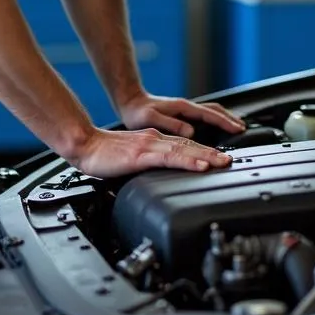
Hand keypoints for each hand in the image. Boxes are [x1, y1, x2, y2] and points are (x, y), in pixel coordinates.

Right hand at [71, 127, 233, 178]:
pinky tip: (199, 165)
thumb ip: (148, 162)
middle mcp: (155, 139)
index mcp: (154, 140)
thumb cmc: (104, 155)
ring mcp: (149, 146)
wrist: (84, 146)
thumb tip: (159, 175)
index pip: (184, 145)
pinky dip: (187, 161)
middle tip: (230, 161)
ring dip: (206, 156)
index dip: (203, 151)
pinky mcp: (141, 155)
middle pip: (189, 146)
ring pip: (184, 150)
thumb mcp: (132, 158)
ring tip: (222, 162)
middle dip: (212, 153)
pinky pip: (169, 158)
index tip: (219, 159)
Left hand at [118, 90, 245, 138]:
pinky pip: (205, 115)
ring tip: (236, 126)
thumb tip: (191, 132)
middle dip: (231, 119)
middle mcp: (187, 106)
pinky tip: (217, 127)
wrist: (130, 102)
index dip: (225, 122)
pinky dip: (216, 119)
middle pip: (215, 110)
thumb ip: (170, 124)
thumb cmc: (138, 112)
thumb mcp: (151, 119)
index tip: (238, 129)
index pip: (210, 115)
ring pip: (212, 111)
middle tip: (244, 128)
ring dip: (225, 118)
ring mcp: (186, 109)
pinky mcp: (183, 113)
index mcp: (183, 107)